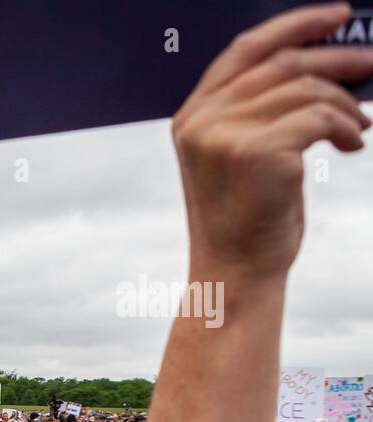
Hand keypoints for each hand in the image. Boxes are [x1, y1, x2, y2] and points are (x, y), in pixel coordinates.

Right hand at [173, 3, 372, 278]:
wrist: (235, 271)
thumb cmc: (246, 216)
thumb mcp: (239, 155)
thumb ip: (258, 110)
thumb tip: (325, 67)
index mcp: (191, 116)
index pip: (245, 49)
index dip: (295, 24)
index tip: (337, 16)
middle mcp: (202, 121)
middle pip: (283, 62)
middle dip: (336, 59)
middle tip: (372, 62)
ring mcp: (226, 135)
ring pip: (307, 89)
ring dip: (346, 105)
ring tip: (360, 126)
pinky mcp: (258, 152)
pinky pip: (321, 117)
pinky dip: (348, 128)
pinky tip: (352, 145)